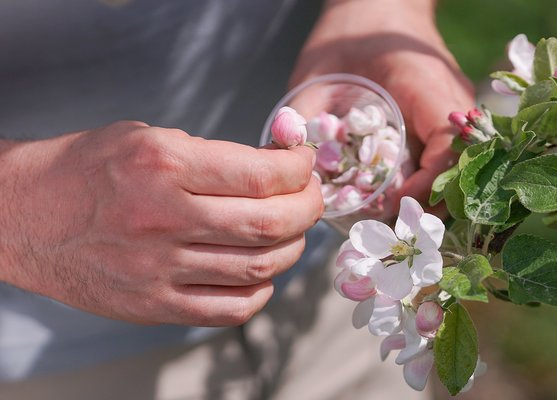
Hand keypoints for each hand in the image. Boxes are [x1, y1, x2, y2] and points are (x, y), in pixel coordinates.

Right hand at [0, 121, 322, 325]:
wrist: (25, 215)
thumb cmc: (88, 168)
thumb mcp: (148, 138)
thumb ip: (214, 156)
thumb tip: (276, 169)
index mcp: (163, 166)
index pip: (262, 175)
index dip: (299, 169)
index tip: (304, 164)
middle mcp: (163, 220)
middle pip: (271, 223)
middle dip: (309, 207)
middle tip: (310, 196)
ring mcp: (158, 270)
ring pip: (259, 267)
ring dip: (292, 247)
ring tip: (291, 230)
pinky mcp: (153, 306)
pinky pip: (230, 309)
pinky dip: (261, 289)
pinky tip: (260, 270)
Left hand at [291, 0, 474, 211]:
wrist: (378, 5)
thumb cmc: (349, 33)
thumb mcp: (318, 69)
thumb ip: (305, 115)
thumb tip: (290, 168)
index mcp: (424, 84)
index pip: (446, 146)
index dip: (426, 184)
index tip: (394, 204)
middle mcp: (449, 98)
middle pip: (461, 163)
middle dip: (433, 200)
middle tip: (396, 226)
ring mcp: (452, 107)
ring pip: (459, 164)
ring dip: (434, 195)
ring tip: (398, 217)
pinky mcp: (443, 115)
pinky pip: (447, 155)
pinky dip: (429, 180)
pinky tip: (401, 195)